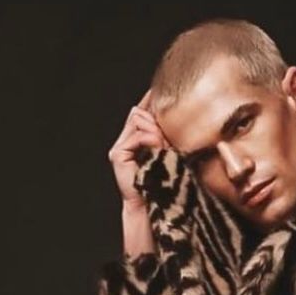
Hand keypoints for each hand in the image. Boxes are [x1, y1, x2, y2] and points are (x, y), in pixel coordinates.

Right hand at [108, 88, 167, 206]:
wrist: (155, 206)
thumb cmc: (166, 181)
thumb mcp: (170, 150)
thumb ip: (167, 133)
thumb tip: (177, 110)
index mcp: (136, 138)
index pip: (141, 111)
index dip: (150, 99)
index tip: (160, 89)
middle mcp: (125, 141)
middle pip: (138, 112)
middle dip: (156, 120)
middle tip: (167, 138)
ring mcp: (119, 147)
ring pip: (137, 119)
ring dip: (155, 130)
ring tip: (163, 146)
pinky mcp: (117, 154)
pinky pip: (136, 134)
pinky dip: (149, 138)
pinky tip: (157, 147)